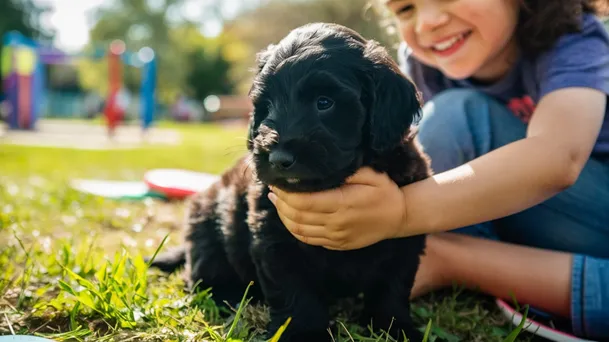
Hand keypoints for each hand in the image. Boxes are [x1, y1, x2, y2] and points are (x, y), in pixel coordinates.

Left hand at [267, 167, 405, 249]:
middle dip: (280, 202)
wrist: (399, 218)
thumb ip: (347, 170)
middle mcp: (337, 223)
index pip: (303, 201)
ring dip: (283, 216)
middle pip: (297, 216)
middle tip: (272, 189)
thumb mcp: (371, 174)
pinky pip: (309, 240)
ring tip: (275, 201)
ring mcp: (336, 237)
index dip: (285, 193)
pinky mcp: (337, 244)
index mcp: (343, 204)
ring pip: (299, 230)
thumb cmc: (384, 191)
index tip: (276, 182)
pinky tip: (288, 217)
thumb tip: (322, 166)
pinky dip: (294, 229)